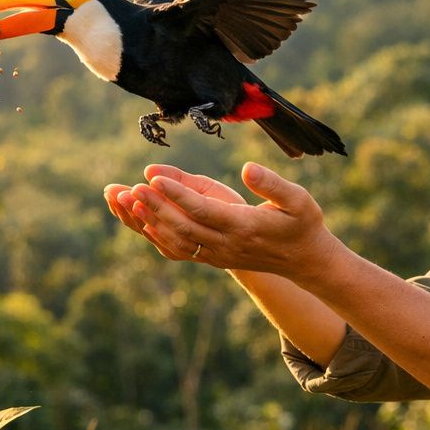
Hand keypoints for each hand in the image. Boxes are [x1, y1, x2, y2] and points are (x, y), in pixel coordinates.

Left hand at [114, 162, 341, 282]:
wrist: (304, 260)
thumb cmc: (303, 223)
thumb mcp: (298, 199)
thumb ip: (273, 184)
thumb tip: (247, 169)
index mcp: (244, 226)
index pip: (203, 210)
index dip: (177, 194)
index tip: (153, 177)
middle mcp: (227, 244)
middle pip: (182, 226)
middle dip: (154, 207)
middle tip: (129, 187)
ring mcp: (218, 255)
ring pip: (176, 240)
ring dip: (148, 221)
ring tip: (124, 201)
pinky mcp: (213, 259)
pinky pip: (179, 250)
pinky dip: (157, 236)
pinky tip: (140, 222)